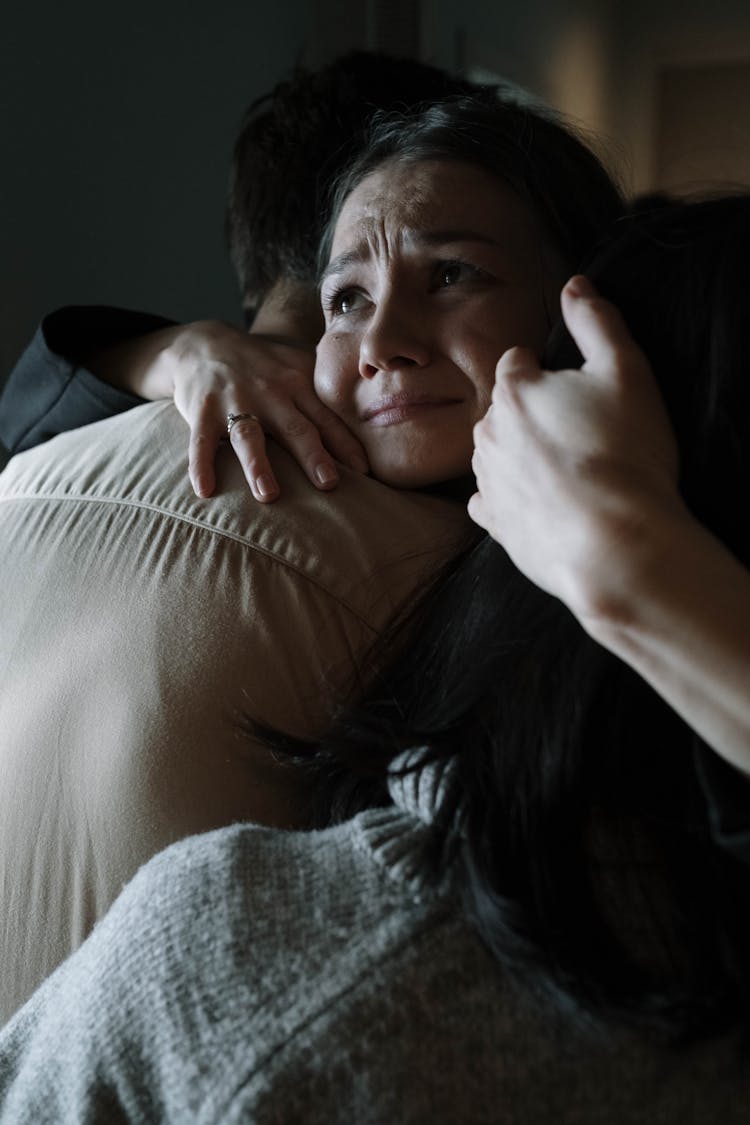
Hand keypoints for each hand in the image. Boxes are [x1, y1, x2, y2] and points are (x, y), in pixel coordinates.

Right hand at [99, 320, 368, 500]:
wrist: (204, 344)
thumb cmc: (263, 368)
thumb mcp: (297, 369)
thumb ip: (325, 398)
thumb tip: (371, 427)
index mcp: (297, 385)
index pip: (326, 419)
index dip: (346, 444)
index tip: (366, 471)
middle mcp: (269, 393)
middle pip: (294, 427)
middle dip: (312, 455)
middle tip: (329, 483)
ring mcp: (234, 401)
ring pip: (248, 436)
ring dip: (258, 466)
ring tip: (269, 495)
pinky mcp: (201, 411)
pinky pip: (200, 442)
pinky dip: (201, 465)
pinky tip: (204, 490)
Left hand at [468, 275, 683, 620]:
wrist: (614, 543)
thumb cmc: (626, 454)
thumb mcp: (627, 371)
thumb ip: (597, 322)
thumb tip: (574, 285)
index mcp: (515, 390)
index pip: (518, 362)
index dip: (549, 372)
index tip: (577, 393)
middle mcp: (487, 433)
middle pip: (505, 409)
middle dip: (533, 415)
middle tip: (581, 435)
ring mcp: (486, 481)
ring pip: (497, 454)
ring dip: (522, 456)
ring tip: (568, 472)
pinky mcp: (493, 524)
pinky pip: (491, 501)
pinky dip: (511, 498)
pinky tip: (542, 504)